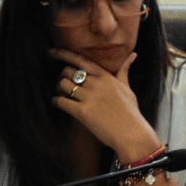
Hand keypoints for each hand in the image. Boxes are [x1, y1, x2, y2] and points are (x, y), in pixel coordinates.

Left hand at [50, 49, 161, 163]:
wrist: (131, 133)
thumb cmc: (131, 111)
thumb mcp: (127, 88)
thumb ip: (124, 71)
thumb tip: (133, 55)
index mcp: (106, 77)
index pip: (81, 60)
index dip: (64, 54)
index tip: (52, 52)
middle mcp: (97, 84)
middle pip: (68, 72)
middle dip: (63, 76)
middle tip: (64, 83)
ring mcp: (89, 98)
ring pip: (63, 85)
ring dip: (59, 88)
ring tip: (62, 94)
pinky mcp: (82, 112)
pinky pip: (61, 101)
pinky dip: (56, 101)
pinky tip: (58, 103)